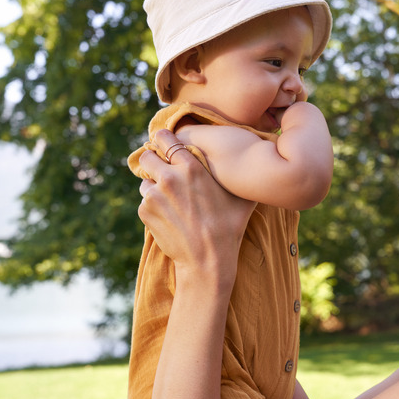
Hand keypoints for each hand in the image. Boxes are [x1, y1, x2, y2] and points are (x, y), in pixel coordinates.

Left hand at [138, 129, 255, 278]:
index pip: (166, 139)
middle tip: (163, 171)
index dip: (163, 139)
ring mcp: (154, 195)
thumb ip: (237, 176)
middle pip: (147, 157)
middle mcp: (169, 178)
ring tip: (172, 202)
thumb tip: (253, 164)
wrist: (208, 259)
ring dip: (155, 188)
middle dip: (153, 162)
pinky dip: (154, 207)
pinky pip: (145, 202)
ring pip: (146, 182)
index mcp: (191, 168)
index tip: (164, 142)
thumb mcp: (241, 197)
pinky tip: (171, 217)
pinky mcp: (146, 212)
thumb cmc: (229, 227)